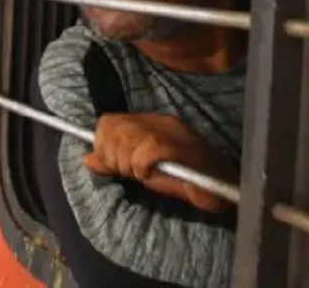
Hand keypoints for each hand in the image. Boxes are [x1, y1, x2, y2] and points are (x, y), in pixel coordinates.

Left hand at [83, 113, 235, 211]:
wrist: (220, 187)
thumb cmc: (184, 180)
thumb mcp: (142, 170)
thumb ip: (117, 162)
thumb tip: (88, 159)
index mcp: (150, 122)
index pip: (109, 121)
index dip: (103, 144)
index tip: (113, 164)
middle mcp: (159, 120)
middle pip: (114, 128)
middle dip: (114, 156)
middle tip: (131, 172)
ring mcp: (170, 131)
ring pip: (128, 139)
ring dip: (128, 164)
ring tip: (144, 174)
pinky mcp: (179, 145)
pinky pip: (146, 151)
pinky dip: (142, 166)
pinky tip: (152, 174)